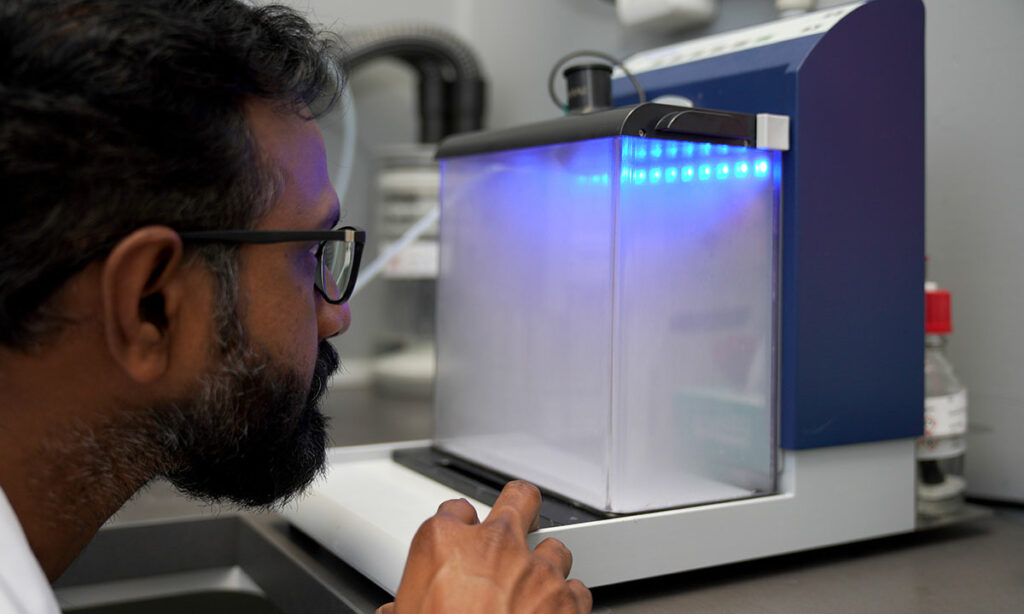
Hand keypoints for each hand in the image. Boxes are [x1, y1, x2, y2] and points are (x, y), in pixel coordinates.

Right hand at [376, 480, 591, 613]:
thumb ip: (406, 603)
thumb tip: (396, 610)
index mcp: (443, 542)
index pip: (454, 509)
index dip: (459, 526)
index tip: (461, 540)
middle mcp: (494, 545)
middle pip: (518, 498)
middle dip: (521, 508)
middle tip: (520, 522)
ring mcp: (535, 569)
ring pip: (555, 547)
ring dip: (546, 565)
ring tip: (535, 585)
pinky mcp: (567, 599)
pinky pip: (576, 589)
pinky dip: (568, 601)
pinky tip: (554, 612)